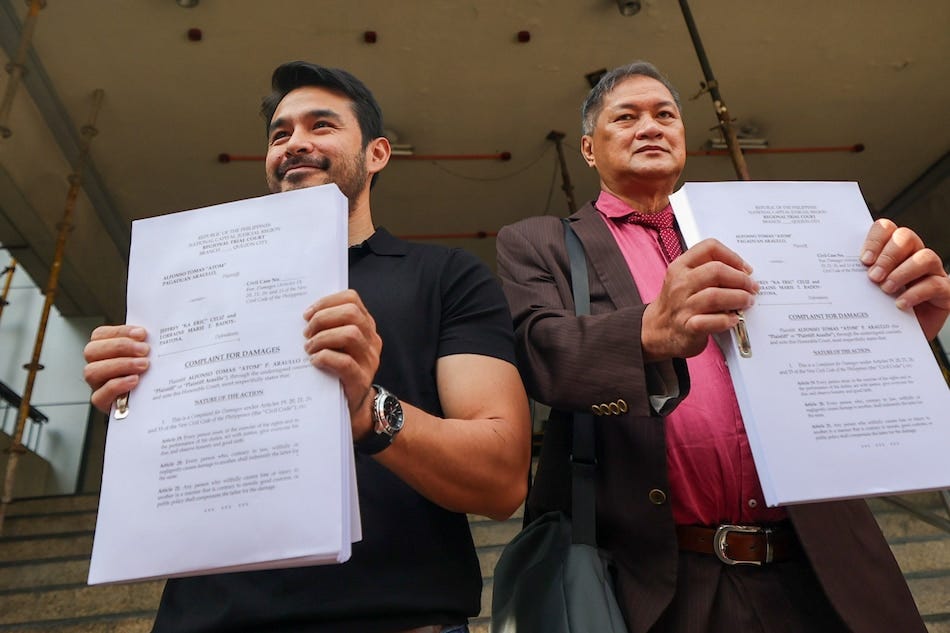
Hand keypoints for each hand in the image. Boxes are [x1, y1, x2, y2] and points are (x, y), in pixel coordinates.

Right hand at [83, 325, 149, 413]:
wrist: (152, 402)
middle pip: (92, 351)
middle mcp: (97, 366)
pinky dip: (117, 386)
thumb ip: (146, 343)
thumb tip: (159, 332)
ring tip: (143, 365)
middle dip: (120, 347)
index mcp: (104, 350)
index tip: (142, 334)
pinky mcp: (103, 403)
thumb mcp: (148, 355)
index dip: (120, 332)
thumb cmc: (149, 374)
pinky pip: (99, 396)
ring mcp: (97, 385)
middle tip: (144, 350)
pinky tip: (135, 381)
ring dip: (120, 365)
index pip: (101, 335)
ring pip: (92, 371)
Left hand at [303, 289, 381, 439]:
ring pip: (350, 334)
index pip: (352, 299)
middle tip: (306, 333)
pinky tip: (314, 361)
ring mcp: (369, 360)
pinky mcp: (361, 380)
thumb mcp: (336, 345)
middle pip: (351, 313)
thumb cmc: (336, 371)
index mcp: (365, 326)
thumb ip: (328, 328)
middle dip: (323, 318)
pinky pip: (345, 362)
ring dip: (323, 338)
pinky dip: (325, 357)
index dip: (327, 301)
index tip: (307, 313)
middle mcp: (371, 340)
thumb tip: (302, 316)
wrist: (351, 407)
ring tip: (308, 348)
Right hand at [642, 238, 758, 360]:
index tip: (744, 268)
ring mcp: (682, 306)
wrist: (656, 331)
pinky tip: (733, 319)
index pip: (709, 248)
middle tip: (752, 287)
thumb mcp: (683, 279)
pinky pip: (713, 321)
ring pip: (716, 296)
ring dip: (739, 298)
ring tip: (747, 301)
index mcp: (680, 267)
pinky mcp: (688, 327)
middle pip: (717, 271)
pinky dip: (727, 320)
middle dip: (741, 279)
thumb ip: (706, 270)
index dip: (732, 256)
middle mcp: (679, 284)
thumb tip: (742, 271)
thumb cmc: (677, 303)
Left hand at [861, 219, 949, 339]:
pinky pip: (935, 284)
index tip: (863, 260)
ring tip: (885, 289)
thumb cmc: (878, 312)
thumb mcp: (864, 292)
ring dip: (902, 272)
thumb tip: (829, 276)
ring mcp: (932, 272)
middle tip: (873, 277)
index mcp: (891, 251)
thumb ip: (854, 279)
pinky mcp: (944, 292)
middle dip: (888, 255)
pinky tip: (900, 304)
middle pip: (906, 237)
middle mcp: (913, 256)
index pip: (886, 229)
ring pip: (925, 257)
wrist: (898, 339)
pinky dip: (916, 293)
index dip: (875, 240)